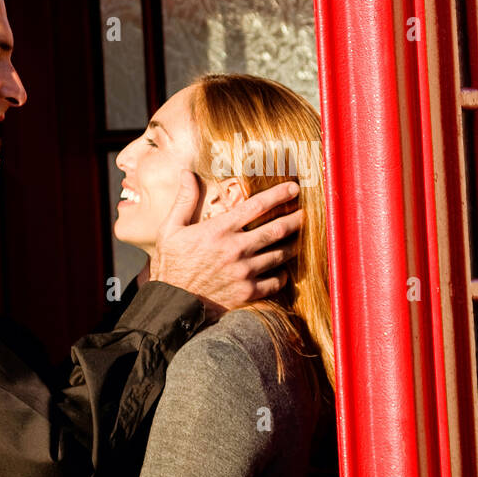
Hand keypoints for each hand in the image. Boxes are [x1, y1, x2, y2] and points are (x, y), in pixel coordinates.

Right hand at [149, 170, 302, 317]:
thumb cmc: (170, 265)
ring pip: (280, 255)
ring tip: (300, 239)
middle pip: (277, 229)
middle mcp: (236, 249)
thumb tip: (186, 173)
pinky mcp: (248, 292)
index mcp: (219, 230)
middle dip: (296, 219)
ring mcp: (244, 272)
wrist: (172, 303)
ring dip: (293, 246)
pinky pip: (275, 281)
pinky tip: (282, 270)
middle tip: (306, 213)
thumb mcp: (171, 229)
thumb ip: (184, 200)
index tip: (294, 188)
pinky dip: (282, 275)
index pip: (257, 206)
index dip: (279, 194)